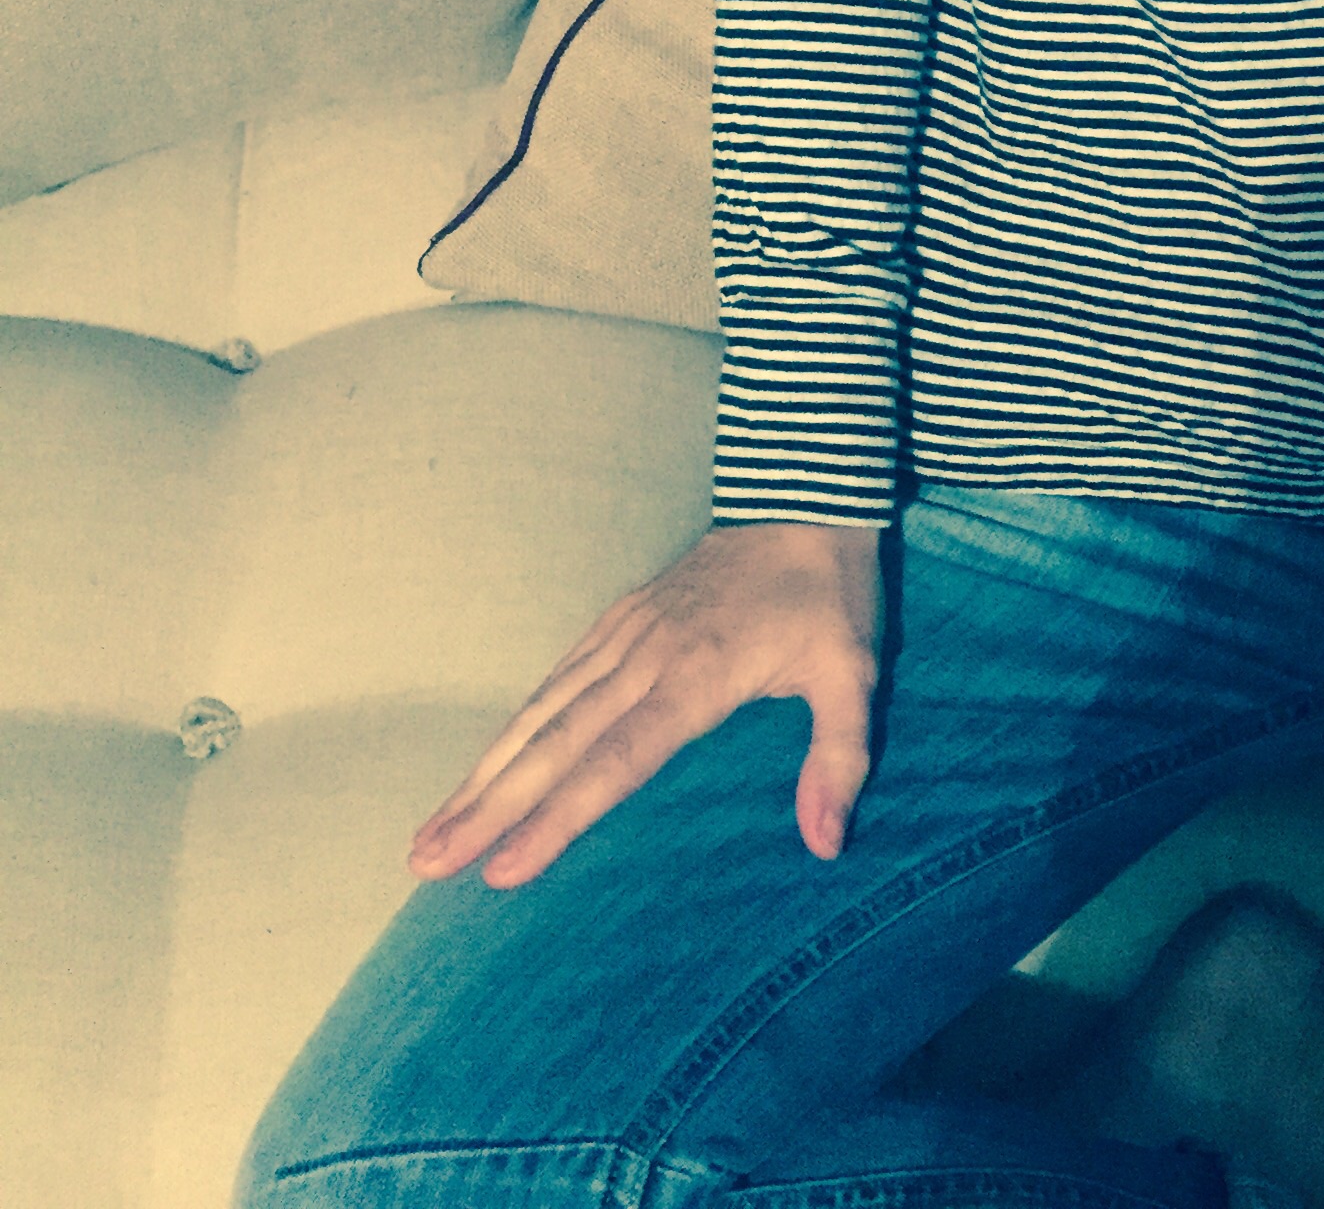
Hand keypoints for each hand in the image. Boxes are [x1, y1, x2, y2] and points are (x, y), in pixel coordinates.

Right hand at [407, 518, 882, 890]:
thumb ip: (841, 757)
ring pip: (539, 712)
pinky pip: (554, 680)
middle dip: (488, 807)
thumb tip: (827, 844)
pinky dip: (511, 728)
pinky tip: (480, 768)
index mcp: (697, 675)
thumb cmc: (829, 593)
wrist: (803, 496)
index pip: (616, 759)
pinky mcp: (618, 620)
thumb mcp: (855, 672)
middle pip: (554, 743)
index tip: (503, 869)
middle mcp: (645, 656)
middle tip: (426, 864)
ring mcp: (624, 634)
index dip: (558, 818)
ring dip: (481, 775)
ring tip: (428, 834)